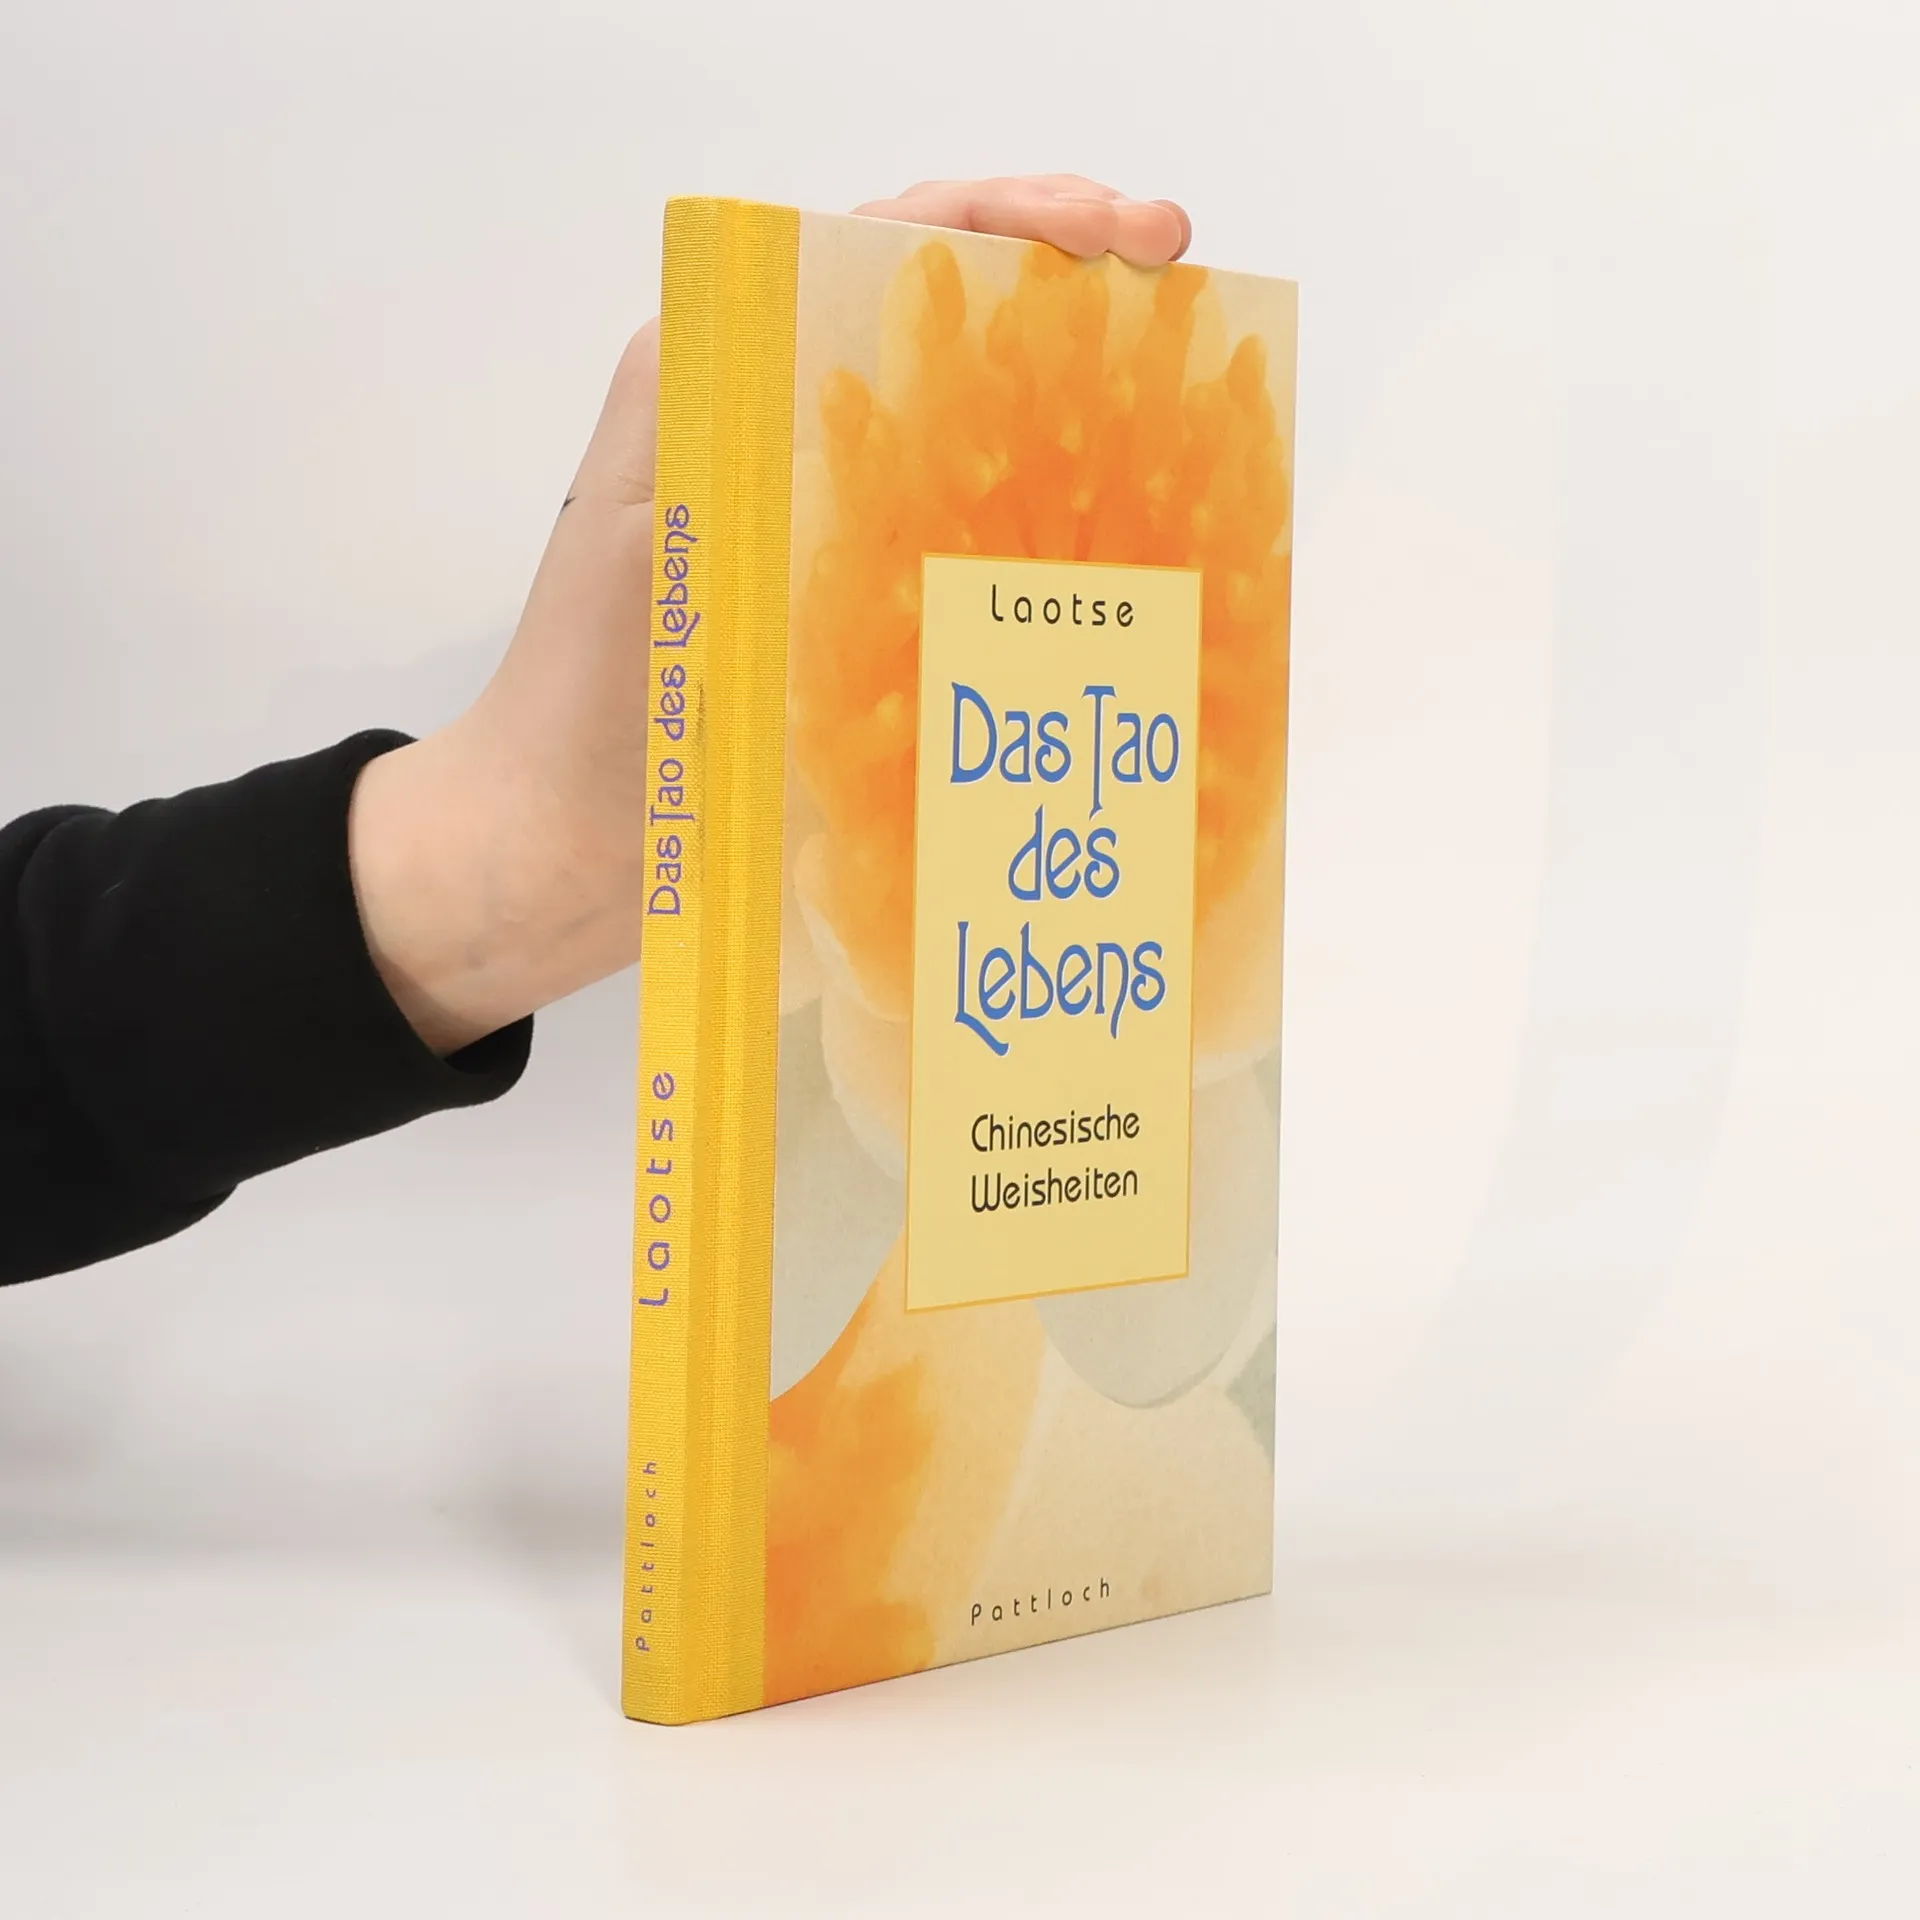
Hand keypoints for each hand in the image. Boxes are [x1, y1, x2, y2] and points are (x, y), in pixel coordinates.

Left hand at [347, 176, 1192, 1053]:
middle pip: (938, 304)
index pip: (879, 241)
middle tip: (1176, 263)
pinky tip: (1111, 522)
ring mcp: (819, 510)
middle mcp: (776, 420)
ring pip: (961, 409)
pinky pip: (956, 522)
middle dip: (1062, 269)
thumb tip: (878, 363)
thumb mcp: (652, 544)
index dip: (1011, 216)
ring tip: (1171, 376)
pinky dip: (1034, 504)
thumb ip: (738, 434)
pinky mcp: (844, 595)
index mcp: (720, 373)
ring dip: (1064, 380)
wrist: (559, 842)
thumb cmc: (584, 704)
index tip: (1125, 232)